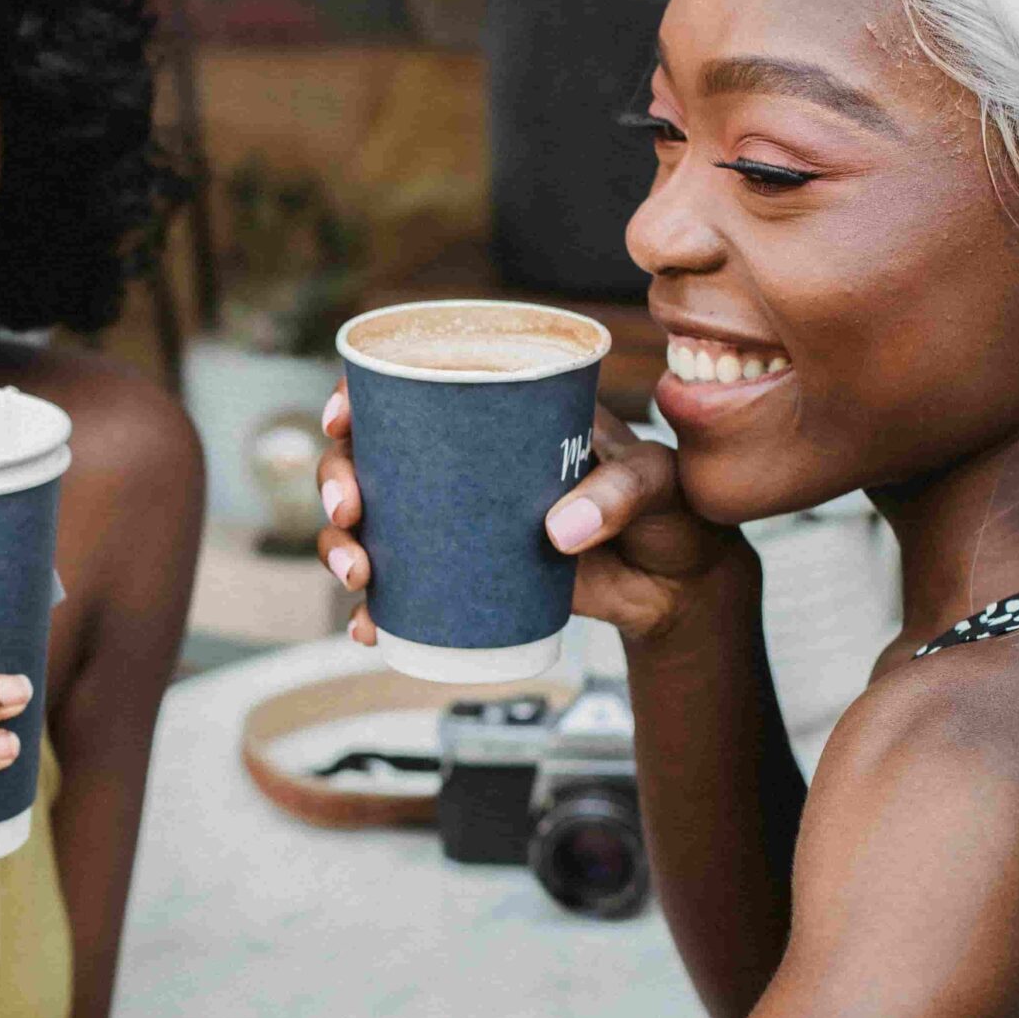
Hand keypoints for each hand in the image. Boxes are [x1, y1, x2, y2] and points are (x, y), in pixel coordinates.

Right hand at [315, 384, 746, 643]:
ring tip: (361, 580)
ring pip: (373, 527)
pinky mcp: (467, 578)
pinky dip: (378, 612)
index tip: (343, 420)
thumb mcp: (657, 480)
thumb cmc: (670, 508)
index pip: (412, 388)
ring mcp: (459, 523)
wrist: (680, 584)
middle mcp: (463, 463)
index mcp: (501, 413)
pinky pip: (404, 590)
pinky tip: (371, 629)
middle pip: (370, 460)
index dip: (359, 398)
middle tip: (350, 513)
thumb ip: (619, 493)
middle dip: (337, 483)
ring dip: (343, 550)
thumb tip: (560, 531)